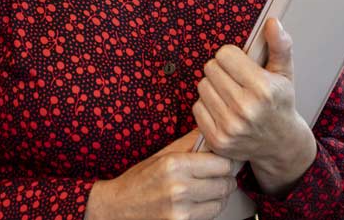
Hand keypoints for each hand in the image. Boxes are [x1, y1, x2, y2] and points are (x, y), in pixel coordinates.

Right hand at [84, 131, 235, 219]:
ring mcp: (180, 211)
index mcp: (175, 164)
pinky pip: (210, 216)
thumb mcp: (163, 156)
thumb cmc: (139, 180)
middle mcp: (178, 188)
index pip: (222, 163)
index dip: (227, 161)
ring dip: (219, 196)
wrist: (117, 208)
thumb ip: (191, 143)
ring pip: (221, 202)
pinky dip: (208, 209)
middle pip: (226, 184)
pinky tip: (197, 202)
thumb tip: (214, 132)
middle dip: (225, 179)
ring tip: (206, 190)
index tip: (224, 161)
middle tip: (217, 176)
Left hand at [193, 19, 316, 194]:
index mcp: (263, 88)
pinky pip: (197, 108)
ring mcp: (230, 127)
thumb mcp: (285, 73)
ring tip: (230, 94)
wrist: (281, 144)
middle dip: (222, 70)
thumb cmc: (280, 102)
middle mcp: (245, 109)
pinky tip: (223, 110)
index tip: (242, 65)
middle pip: (211, 68)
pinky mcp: (218, 140)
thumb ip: (280, 45)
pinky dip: (207, 106)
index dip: (232, 56)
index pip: (224, 54)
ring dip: (213, 87)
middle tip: (236, 80)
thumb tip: (271, 22)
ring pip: (202, 86)